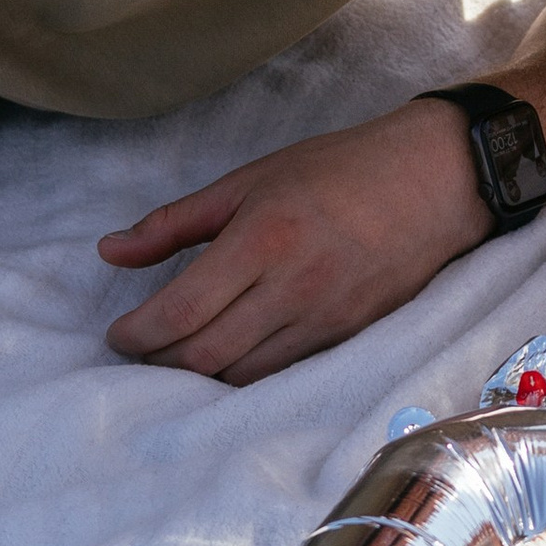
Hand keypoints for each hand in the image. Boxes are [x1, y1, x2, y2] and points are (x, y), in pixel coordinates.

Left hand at [98, 100, 484, 384]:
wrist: (434, 181)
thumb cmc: (339, 170)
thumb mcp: (250, 179)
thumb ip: (175, 222)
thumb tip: (110, 251)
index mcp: (262, 239)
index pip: (181, 312)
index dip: (136, 335)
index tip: (117, 334)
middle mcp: (292, 287)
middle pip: (204, 357)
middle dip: (158, 363)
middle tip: (138, 349)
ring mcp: (323, 319)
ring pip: (240, 375)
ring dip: (197, 374)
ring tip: (175, 355)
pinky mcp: (346, 337)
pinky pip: (278, 372)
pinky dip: (241, 373)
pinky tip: (225, 356)